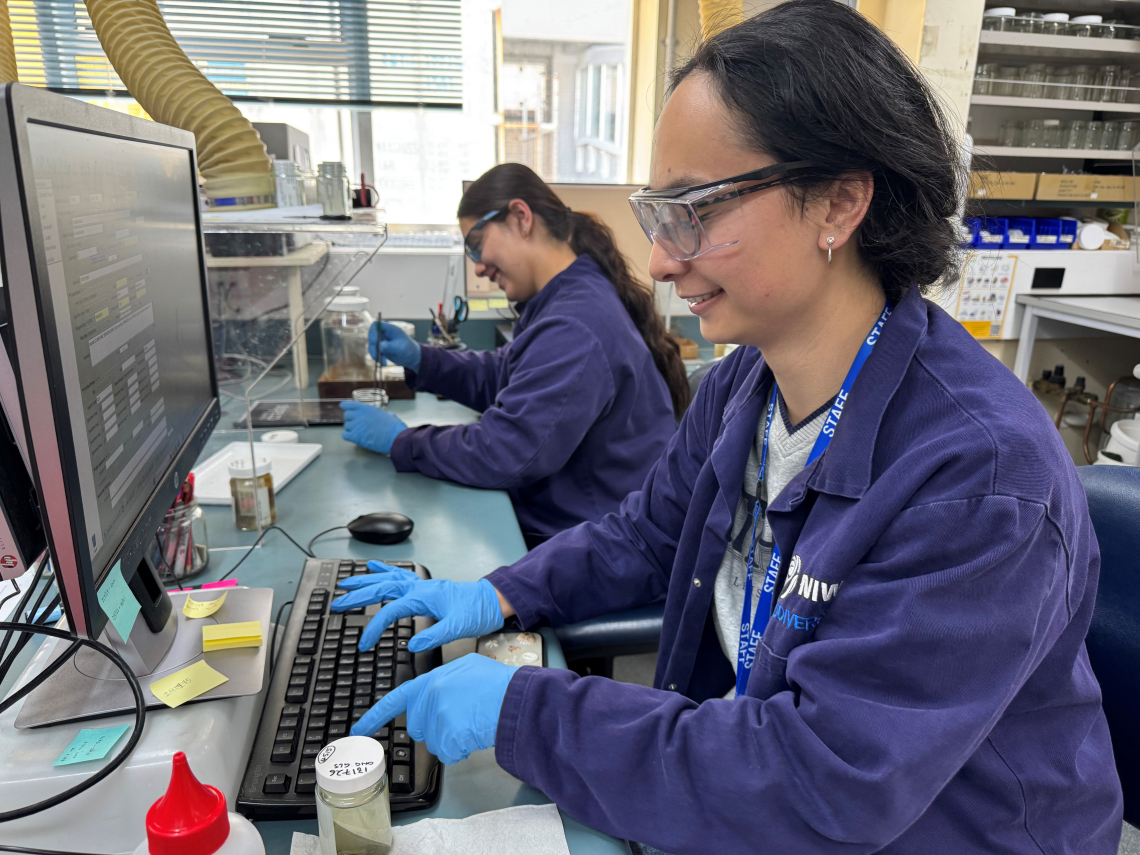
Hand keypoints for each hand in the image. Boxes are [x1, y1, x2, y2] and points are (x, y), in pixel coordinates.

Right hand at [331, 562, 504, 651]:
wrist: (492, 601)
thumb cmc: (477, 612)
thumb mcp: (458, 628)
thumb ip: (434, 636)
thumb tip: (411, 645)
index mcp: (423, 597)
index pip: (390, 610)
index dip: (374, 627)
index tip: (364, 643)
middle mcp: (419, 587)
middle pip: (382, 588)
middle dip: (358, 595)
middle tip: (337, 602)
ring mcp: (422, 585)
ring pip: (387, 579)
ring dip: (365, 580)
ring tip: (346, 582)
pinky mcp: (426, 587)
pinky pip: (400, 575)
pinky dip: (384, 570)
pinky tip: (374, 566)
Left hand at [341, 402, 406, 453]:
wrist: (394, 438)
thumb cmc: (394, 427)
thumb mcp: (388, 415)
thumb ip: (381, 414)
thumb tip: (385, 416)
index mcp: (366, 408)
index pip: (349, 404)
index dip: (346, 406)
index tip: (343, 407)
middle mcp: (359, 415)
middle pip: (347, 415)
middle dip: (351, 419)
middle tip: (356, 423)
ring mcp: (356, 426)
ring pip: (346, 426)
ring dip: (351, 428)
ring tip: (359, 432)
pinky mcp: (355, 437)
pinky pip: (345, 435)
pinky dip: (348, 436)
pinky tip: (354, 437)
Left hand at [351, 653, 518, 763]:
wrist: (514, 699)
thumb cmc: (496, 684)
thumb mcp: (464, 667)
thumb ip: (442, 681)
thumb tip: (436, 693)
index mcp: (429, 681)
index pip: (394, 701)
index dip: (375, 717)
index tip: (359, 729)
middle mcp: (428, 699)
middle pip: (419, 728)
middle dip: (435, 728)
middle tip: (460, 718)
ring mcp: (436, 720)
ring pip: (434, 743)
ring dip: (451, 739)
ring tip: (472, 722)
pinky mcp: (446, 739)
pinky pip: (448, 754)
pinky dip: (460, 749)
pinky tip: (474, 734)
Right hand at [370, 321, 421, 372]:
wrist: (411, 357)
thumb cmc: (408, 349)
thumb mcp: (399, 348)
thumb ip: (390, 346)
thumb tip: (380, 346)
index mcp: (389, 328)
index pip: (376, 325)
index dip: (373, 332)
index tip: (374, 342)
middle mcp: (384, 333)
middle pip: (372, 336)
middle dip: (373, 347)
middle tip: (376, 357)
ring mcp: (381, 340)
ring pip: (372, 345)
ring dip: (375, 354)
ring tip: (383, 363)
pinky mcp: (380, 347)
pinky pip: (374, 351)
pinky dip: (377, 357)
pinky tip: (383, 364)